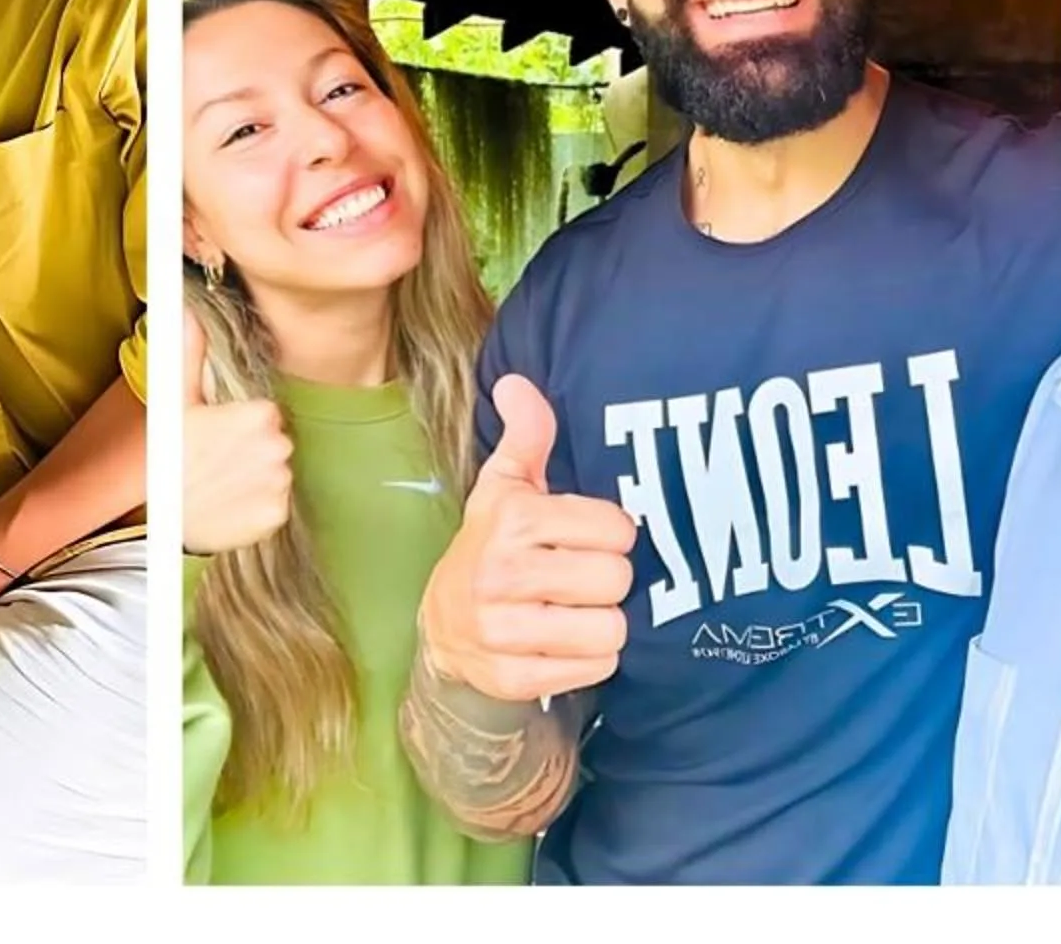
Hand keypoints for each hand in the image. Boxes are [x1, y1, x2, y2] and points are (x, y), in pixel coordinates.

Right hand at [183, 306, 293, 554]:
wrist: (164, 519)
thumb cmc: (171, 458)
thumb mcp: (179, 403)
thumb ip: (192, 353)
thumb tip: (187, 311)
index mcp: (258, 416)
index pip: (268, 414)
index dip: (244, 424)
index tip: (222, 436)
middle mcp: (277, 449)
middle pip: (276, 441)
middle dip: (254, 450)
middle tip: (220, 460)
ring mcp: (278, 484)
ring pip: (278, 472)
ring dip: (257, 478)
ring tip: (224, 483)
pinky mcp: (277, 516)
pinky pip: (277, 504)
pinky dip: (259, 506)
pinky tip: (233, 504)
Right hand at [418, 376, 639, 703]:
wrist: (444, 626)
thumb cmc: (491, 546)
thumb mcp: (505, 487)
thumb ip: (527, 435)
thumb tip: (517, 381)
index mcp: (511, 518)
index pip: (615, 527)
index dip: (611, 534)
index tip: (586, 537)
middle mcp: (503, 572)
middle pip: (616, 580)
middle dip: (608, 581)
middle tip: (582, 579)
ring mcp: (505, 630)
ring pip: (610, 630)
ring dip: (602, 624)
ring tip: (576, 612)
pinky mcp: (514, 677)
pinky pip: (594, 670)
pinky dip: (589, 660)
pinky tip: (564, 644)